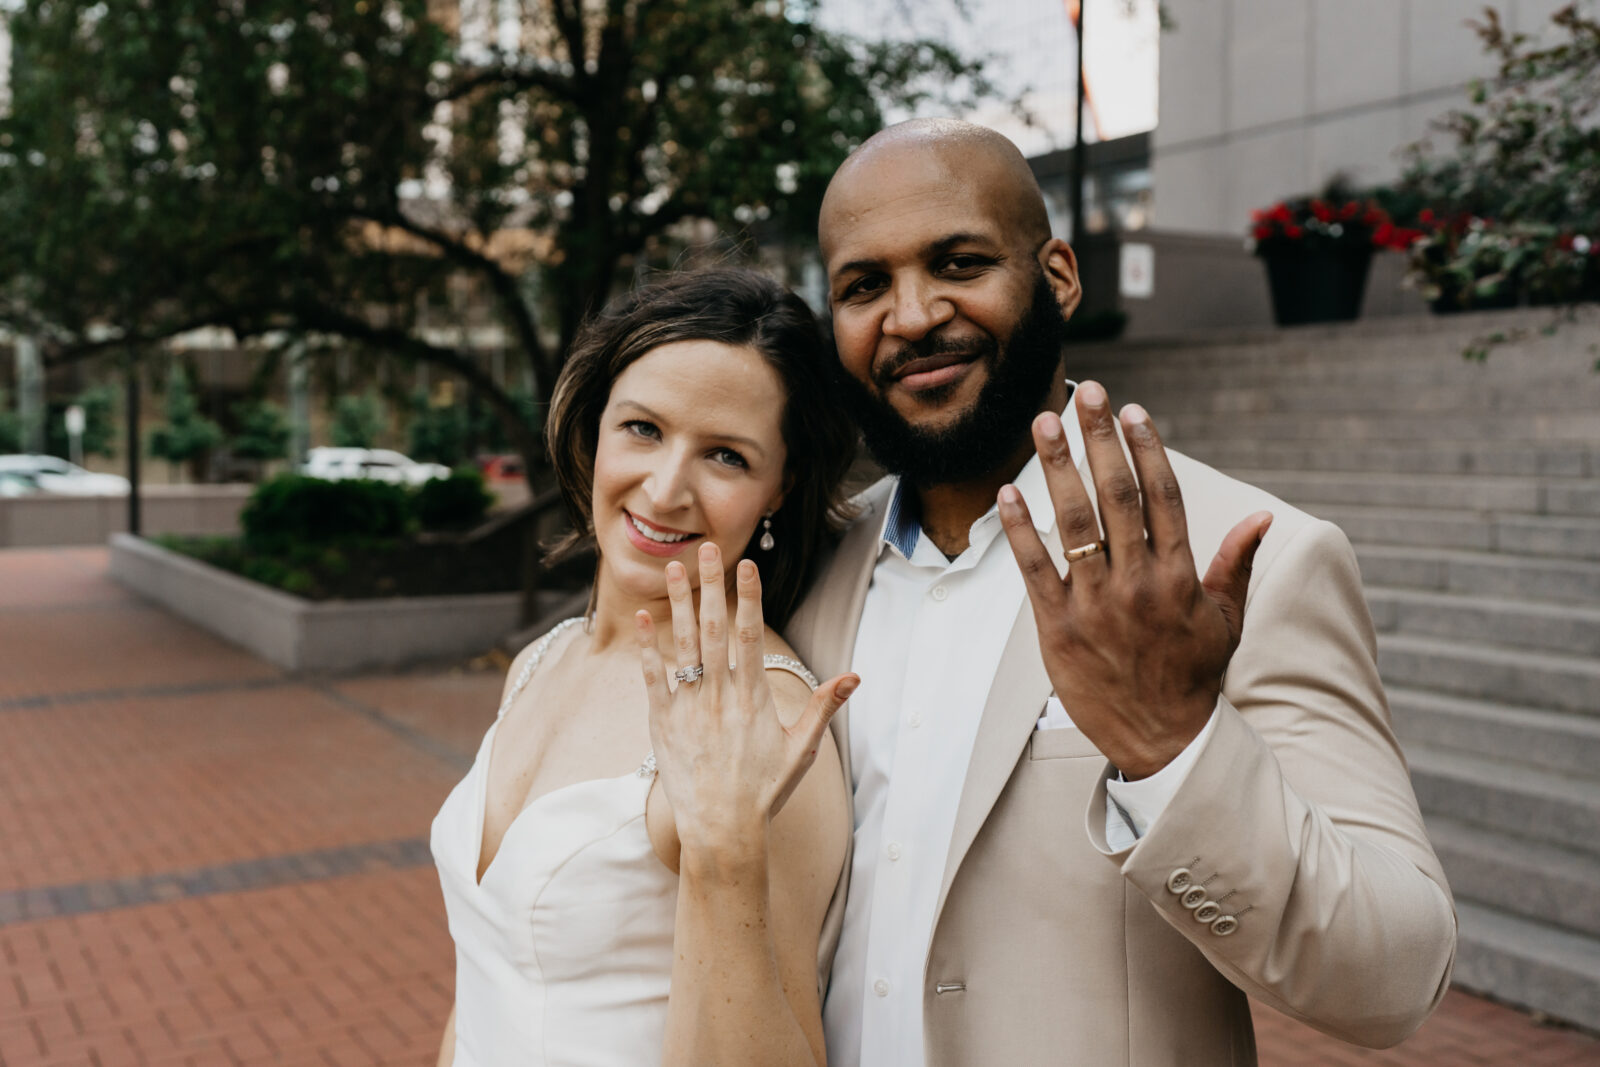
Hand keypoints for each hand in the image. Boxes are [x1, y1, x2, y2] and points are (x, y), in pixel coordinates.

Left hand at [635, 542, 858, 860]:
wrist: (721, 830)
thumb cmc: (764, 791)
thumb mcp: (801, 749)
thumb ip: (823, 708)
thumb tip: (854, 677)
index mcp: (753, 697)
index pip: (749, 635)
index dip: (747, 597)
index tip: (746, 565)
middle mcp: (719, 696)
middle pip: (713, 628)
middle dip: (711, 584)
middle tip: (708, 547)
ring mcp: (688, 707)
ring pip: (682, 644)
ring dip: (678, 603)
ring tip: (676, 568)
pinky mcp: (663, 723)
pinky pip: (653, 677)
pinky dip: (647, 646)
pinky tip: (643, 617)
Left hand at [997, 380, 1271, 778]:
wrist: (1163, 740)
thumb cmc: (1194, 676)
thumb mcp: (1226, 620)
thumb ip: (1235, 563)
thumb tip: (1262, 516)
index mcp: (1180, 575)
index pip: (1163, 496)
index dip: (1146, 449)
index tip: (1132, 410)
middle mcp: (1139, 582)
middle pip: (1116, 495)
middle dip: (1099, 438)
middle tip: (1084, 393)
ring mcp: (1097, 604)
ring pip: (1074, 522)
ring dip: (1057, 467)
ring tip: (1043, 423)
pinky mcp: (1059, 628)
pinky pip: (1036, 569)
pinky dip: (1020, 529)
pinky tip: (1007, 491)